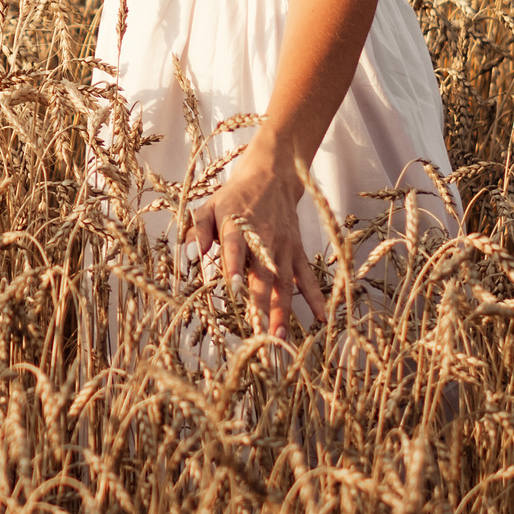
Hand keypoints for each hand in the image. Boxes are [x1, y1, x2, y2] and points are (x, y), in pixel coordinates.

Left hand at [190, 133, 329, 337]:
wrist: (272, 176)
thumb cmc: (234, 197)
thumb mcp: (209, 206)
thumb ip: (198, 229)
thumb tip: (192, 253)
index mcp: (237, 224)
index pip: (235, 246)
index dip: (235, 266)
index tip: (234, 287)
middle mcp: (263, 237)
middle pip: (263, 274)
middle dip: (261, 304)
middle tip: (258, 333)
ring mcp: (283, 246)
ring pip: (284, 282)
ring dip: (282, 310)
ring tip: (278, 338)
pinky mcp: (296, 250)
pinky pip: (306, 276)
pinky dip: (314, 297)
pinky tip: (321, 318)